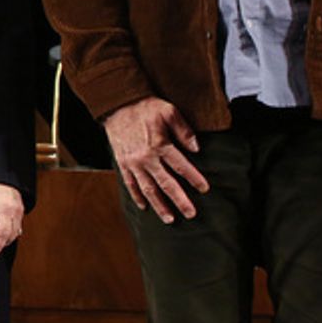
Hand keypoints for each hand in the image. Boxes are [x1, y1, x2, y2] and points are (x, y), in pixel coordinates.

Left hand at [0, 182, 23, 259]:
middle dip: (0, 244)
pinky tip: (2, 233)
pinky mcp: (21, 212)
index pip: (2, 234)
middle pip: (10, 236)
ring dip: (5, 239)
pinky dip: (10, 233)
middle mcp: (16, 213)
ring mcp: (20, 212)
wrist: (1, 176)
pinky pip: (17, 227)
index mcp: (5, 210)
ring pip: (15, 233)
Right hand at [103, 96, 209, 222]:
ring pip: (148, 189)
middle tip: (191, 214)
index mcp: (160, 144)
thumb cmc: (145, 106)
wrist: (117, 103)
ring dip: (159, 205)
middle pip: (166, 183)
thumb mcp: (169, 111)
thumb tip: (197, 149)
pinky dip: (137, 196)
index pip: (181, 166)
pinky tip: (144, 206)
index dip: (194, 178)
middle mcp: (146, 158)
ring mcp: (133, 162)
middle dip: (180, 200)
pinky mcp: (122, 163)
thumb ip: (184, 130)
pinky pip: (130, 183)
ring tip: (170, 219)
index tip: (204, 188)